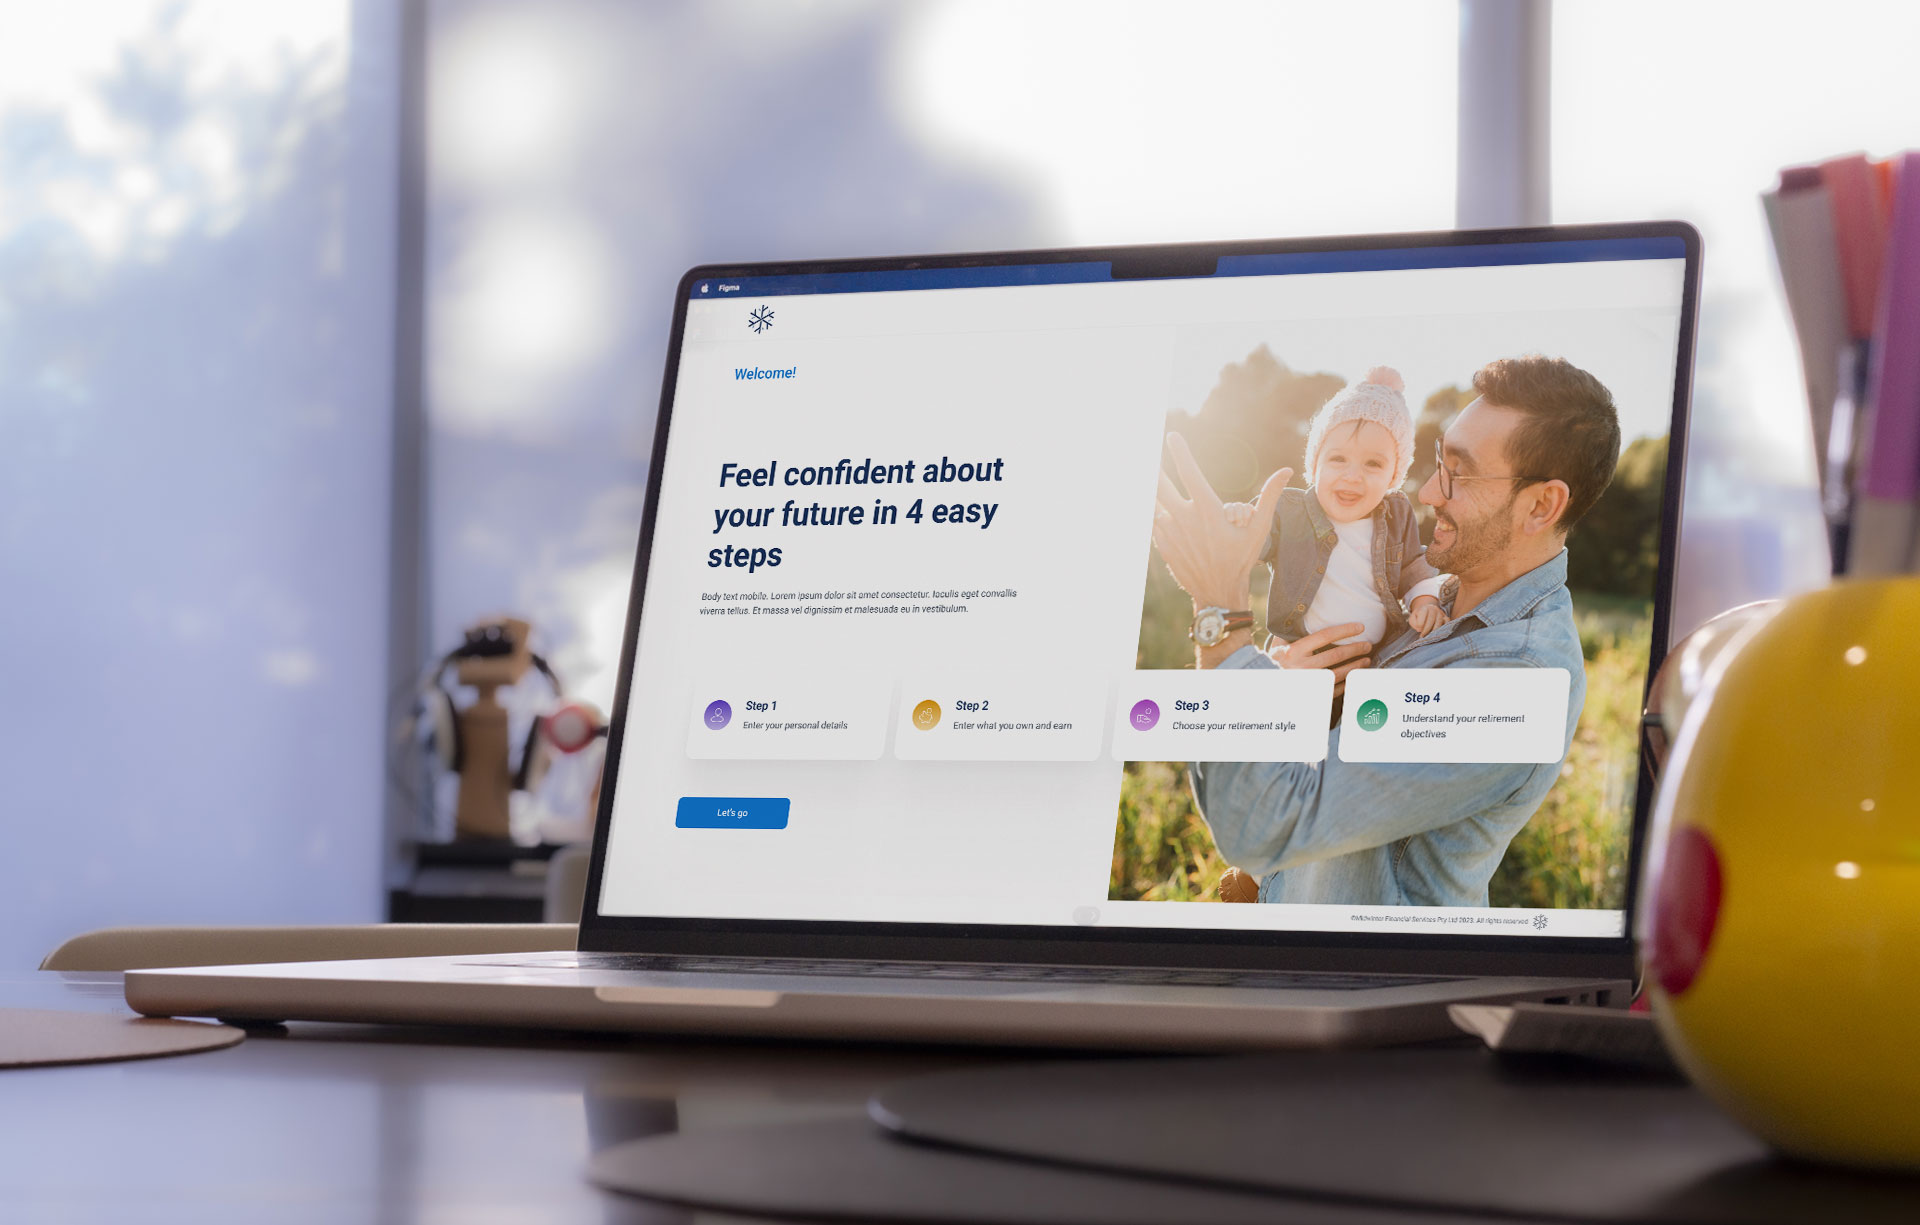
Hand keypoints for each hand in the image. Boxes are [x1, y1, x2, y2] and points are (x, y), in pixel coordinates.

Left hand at [1151, 433, 1289, 611]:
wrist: (1217, 591)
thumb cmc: (1241, 558)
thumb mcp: (1259, 528)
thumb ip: (1269, 496)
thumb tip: (1285, 471)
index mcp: (1206, 510)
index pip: (1189, 472)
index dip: (1180, 452)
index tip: (1172, 436)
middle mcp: (1184, 518)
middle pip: (1159, 484)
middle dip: (1152, 467)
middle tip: (1146, 452)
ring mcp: (1170, 532)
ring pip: (1151, 502)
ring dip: (1149, 488)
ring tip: (1142, 472)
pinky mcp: (1162, 544)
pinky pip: (1152, 521)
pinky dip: (1150, 510)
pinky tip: (1149, 504)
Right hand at [1266, 622, 1371, 696]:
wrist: (1264, 691)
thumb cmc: (1271, 664)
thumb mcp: (1277, 646)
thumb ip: (1290, 634)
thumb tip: (1304, 615)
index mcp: (1294, 651)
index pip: (1325, 636)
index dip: (1345, 630)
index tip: (1360, 627)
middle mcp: (1302, 667)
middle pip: (1336, 655)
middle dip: (1355, 649)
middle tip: (1367, 645)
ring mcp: (1309, 683)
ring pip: (1339, 673)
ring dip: (1355, 666)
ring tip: (1366, 660)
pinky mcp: (1313, 696)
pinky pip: (1335, 690)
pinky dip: (1348, 683)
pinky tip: (1354, 677)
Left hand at [1408, 597, 1445, 636]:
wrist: (1427, 610)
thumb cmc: (1418, 616)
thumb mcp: (1412, 618)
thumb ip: (1414, 623)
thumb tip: (1420, 629)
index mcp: (1424, 608)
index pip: (1422, 615)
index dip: (1420, 624)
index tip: (1418, 630)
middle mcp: (1433, 609)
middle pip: (1431, 619)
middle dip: (1426, 629)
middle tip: (1423, 636)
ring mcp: (1440, 613)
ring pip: (1439, 622)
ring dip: (1434, 630)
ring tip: (1429, 636)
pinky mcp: (1445, 617)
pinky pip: (1447, 622)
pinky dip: (1444, 628)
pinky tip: (1438, 633)